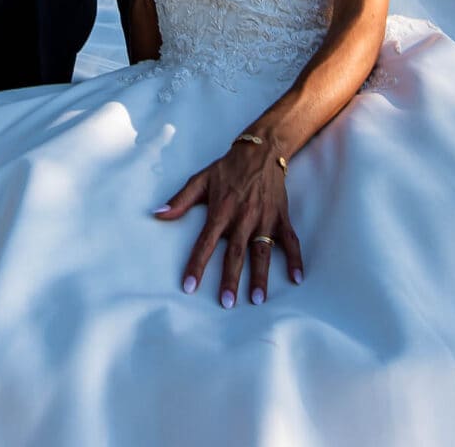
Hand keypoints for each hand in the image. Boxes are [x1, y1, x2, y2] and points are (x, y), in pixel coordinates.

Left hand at [154, 137, 303, 307]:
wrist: (260, 150)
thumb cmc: (227, 168)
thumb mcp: (201, 180)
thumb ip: (180, 200)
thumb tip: (157, 214)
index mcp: (221, 210)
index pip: (206, 242)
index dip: (197, 264)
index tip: (190, 286)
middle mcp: (243, 216)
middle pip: (236, 253)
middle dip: (231, 279)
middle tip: (227, 303)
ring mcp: (264, 218)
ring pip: (263, 251)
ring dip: (261, 275)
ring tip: (258, 299)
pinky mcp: (281, 217)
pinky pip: (291, 240)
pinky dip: (295, 259)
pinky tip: (297, 278)